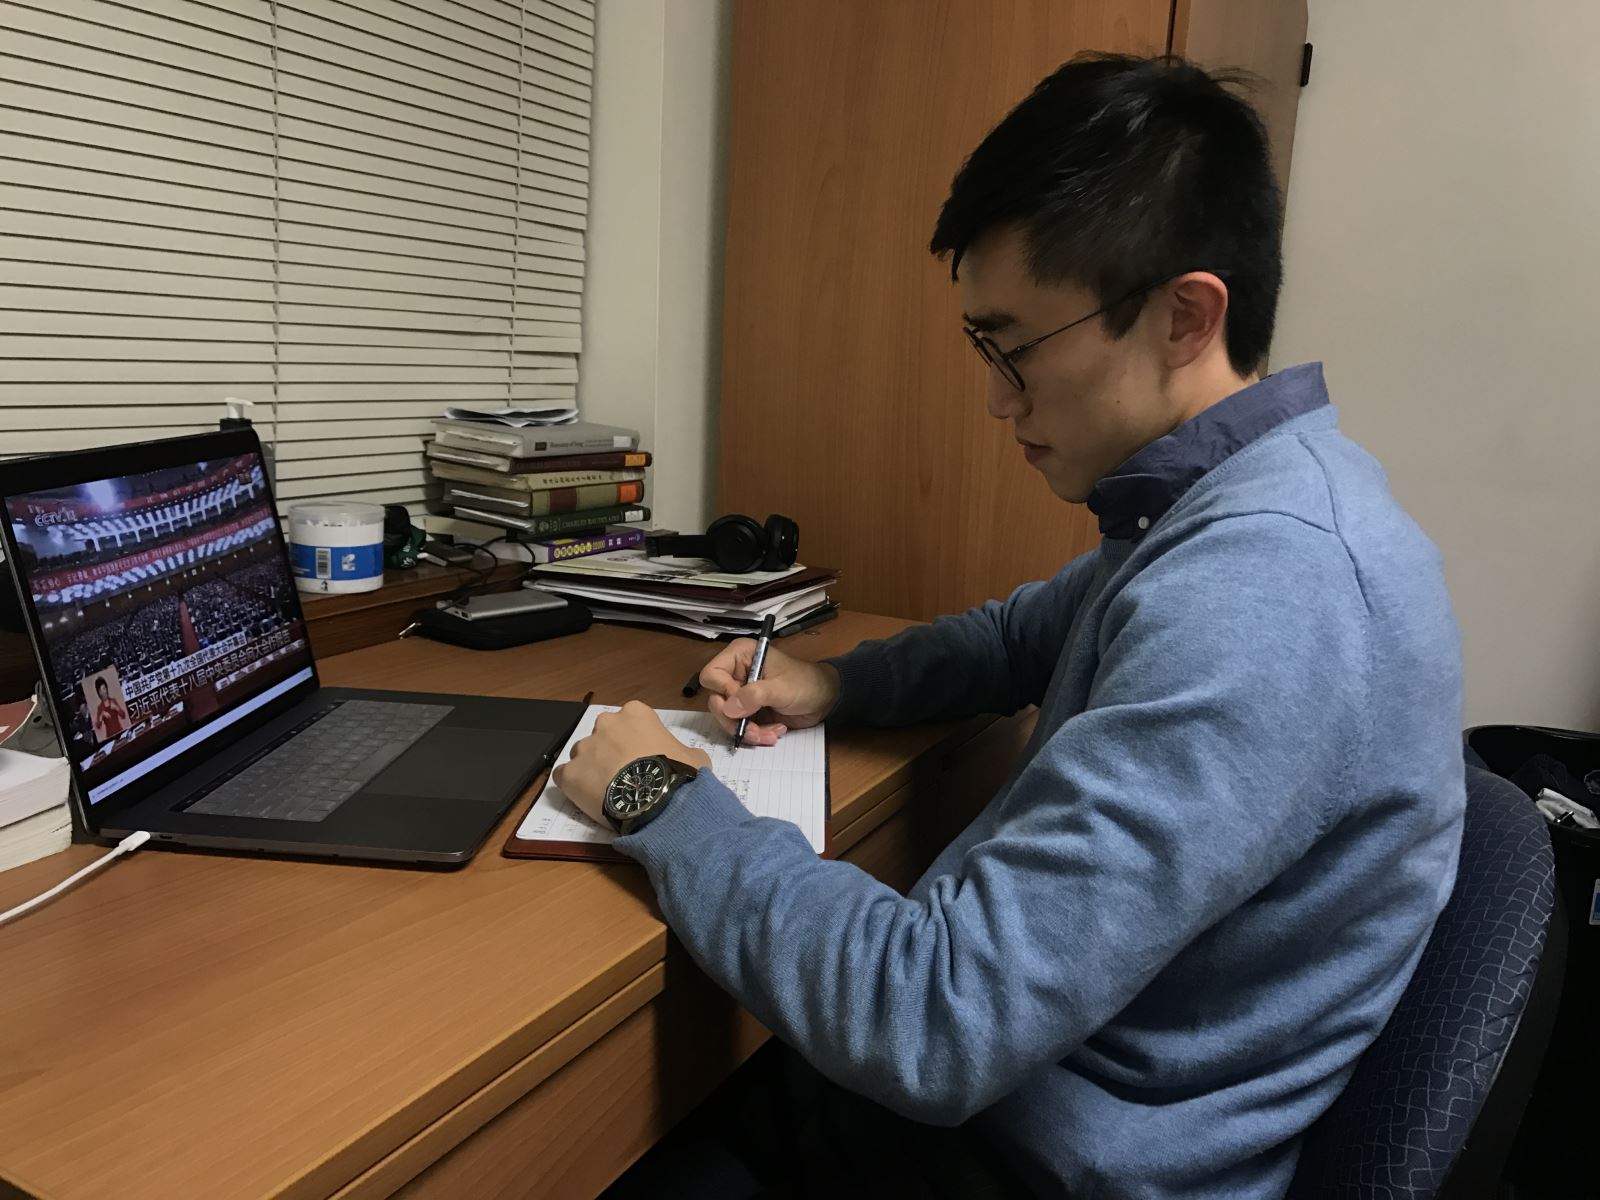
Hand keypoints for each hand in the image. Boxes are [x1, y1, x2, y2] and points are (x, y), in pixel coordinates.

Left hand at [552, 701, 711, 825]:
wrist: (659, 803)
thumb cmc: (679, 775)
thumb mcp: (694, 757)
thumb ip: (684, 751)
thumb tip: (687, 760)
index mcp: (636, 714)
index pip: (630, 720)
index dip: (636, 740)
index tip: (642, 756)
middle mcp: (606, 724)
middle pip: (603, 735)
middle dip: (610, 751)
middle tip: (624, 773)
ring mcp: (584, 748)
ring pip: (582, 755)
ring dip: (592, 768)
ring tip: (608, 791)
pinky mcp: (570, 774)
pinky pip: (565, 776)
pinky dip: (573, 785)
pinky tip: (588, 798)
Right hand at [700, 640, 840, 746]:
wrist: (824, 699)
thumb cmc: (805, 683)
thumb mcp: (781, 688)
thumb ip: (755, 695)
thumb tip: (728, 708)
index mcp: (740, 656)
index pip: (711, 675)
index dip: (723, 692)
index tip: (743, 704)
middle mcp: (735, 673)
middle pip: (716, 701)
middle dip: (736, 720)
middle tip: (755, 730)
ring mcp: (740, 694)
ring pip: (726, 719)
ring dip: (748, 731)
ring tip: (771, 734)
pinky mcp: (748, 711)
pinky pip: (740, 727)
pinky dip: (755, 735)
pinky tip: (774, 732)